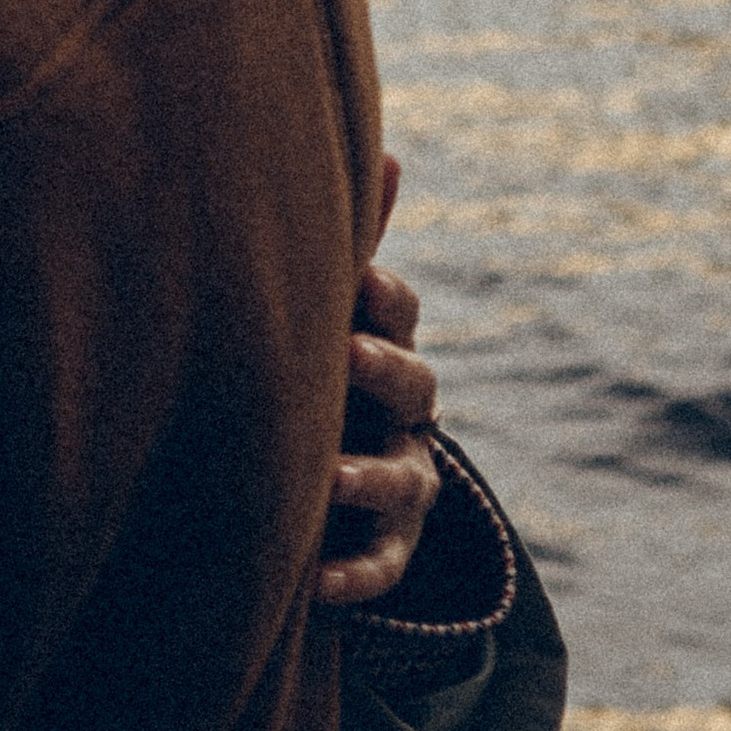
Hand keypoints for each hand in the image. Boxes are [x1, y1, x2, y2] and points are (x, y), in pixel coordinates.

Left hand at [315, 150, 442, 608]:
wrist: (333, 465)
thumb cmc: (320, 359)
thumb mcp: (333, 304)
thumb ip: (354, 237)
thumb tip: (391, 149)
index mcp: (385, 341)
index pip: (399, 311)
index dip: (381, 296)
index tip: (350, 279)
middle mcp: (405, 410)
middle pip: (416, 385)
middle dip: (384, 368)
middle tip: (346, 353)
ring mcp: (405, 478)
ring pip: (403, 478)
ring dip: (367, 475)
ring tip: (326, 476)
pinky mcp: (388, 547)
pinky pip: (381, 568)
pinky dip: (353, 576)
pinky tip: (314, 581)